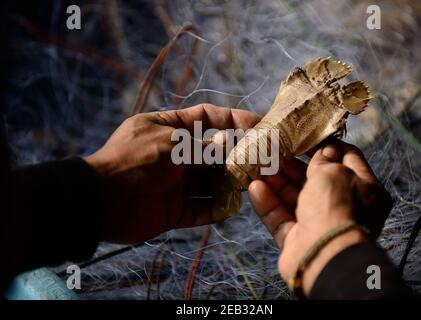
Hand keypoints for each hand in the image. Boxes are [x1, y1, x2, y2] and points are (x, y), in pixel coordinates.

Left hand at [84, 104, 259, 243]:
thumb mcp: (171, 145)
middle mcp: (175, 155)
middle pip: (213, 154)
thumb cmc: (134, 161)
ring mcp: (175, 184)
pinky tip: (230, 208)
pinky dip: (215, 210)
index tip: (258, 124)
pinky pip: (200, 210)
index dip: (233, 119)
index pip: (207, 118)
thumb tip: (228, 144)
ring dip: (229, 185)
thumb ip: (203, 148)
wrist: (100, 200)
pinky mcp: (174, 210)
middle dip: (235, 157)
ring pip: (210, 184)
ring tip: (249, 185)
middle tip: (260, 161)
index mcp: (169, 129)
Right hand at [248, 141, 391, 295]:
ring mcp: (319, 223)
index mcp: (365, 189)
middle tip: (273, 148)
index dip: (327, 145)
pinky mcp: (297, 238)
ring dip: (276, 181)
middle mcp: (343, 206)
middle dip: (293, 164)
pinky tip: (255, 187)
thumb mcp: (334, 172)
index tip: (306, 134)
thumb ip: (325, 159)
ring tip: (257, 164)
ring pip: (294, 198)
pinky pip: (281, 217)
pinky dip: (269, 203)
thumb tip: (324, 150)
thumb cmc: (336, 206)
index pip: (348, 158)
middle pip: (315, 179)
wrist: (324, 254)